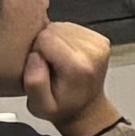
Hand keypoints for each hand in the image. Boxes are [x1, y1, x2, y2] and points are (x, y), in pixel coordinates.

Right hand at [23, 16, 122, 135]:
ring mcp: (99, 43)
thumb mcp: (40, 107)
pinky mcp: (100, 39)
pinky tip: (66, 56)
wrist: (87, 109)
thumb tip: (35, 56)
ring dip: (55, 42)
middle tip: (50, 67)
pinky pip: (70, 27)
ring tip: (58, 62)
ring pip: (61, 26)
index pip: (45, 38)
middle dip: (45, 45)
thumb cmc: (63, 107)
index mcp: (79, 66)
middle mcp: (93, 51)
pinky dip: (64, 39)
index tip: (41, 68)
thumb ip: (34, 83)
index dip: (36, 51)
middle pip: (53, 29)